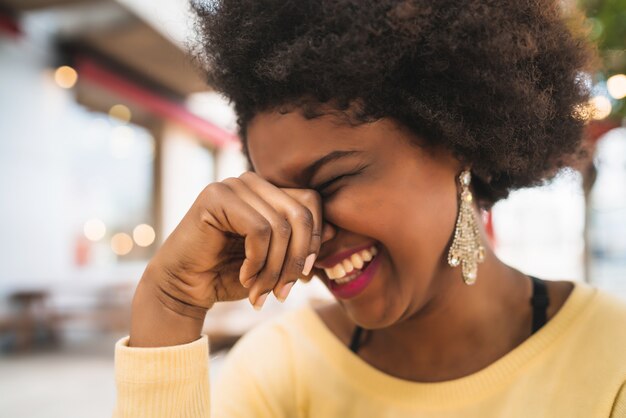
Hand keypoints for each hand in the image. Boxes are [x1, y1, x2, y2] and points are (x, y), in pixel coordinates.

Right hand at [129, 171, 322, 345]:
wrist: (185, 289)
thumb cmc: (231, 275)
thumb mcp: (275, 262)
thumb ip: (300, 246)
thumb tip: (331, 231)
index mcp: (269, 192)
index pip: (311, 203)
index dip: (314, 241)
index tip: (305, 277)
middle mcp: (253, 182)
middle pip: (300, 213)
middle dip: (297, 259)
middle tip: (284, 291)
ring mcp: (234, 185)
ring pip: (281, 226)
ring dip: (275, 268)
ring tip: (262, 291)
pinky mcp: (216, 197)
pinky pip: (259, 229)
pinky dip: (258, 261)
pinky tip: (245, 278)